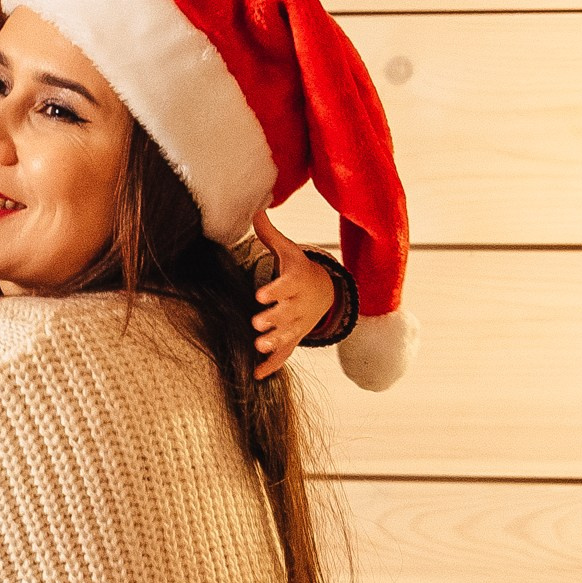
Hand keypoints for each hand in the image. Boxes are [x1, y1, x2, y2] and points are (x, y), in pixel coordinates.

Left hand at [250, 210, 335, 377]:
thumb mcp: (289, 251)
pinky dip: (272, 366)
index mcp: (296, 282)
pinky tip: (256, 375)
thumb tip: (255, 207)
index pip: (286, 286)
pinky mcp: (294, 339)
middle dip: (273, 318)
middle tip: (257, 323)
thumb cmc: (299, 269)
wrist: (325, 291)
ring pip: (286, 335)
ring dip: (273, 342)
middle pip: (286, 313)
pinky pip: (284, 354)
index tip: (261, 294)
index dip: (275, 291)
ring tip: (257, 345)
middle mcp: (298, 305)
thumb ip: (270, 234)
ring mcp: (297, 324)